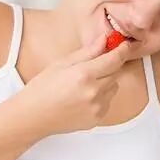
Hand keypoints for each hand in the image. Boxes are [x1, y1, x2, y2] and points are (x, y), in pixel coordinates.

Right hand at [15, 33, 136, 136]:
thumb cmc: (42, 89)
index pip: (113, 60)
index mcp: (83, 75)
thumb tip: (105, 40)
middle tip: (91, 68)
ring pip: (113, 88)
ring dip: (105, 83)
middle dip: (108, 67)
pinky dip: (101, 97)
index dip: (122, 51)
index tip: (125, 45)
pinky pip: (108, 102)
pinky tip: (82, 98)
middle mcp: (93, 92)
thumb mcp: (62, 63)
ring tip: (83, 86)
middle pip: (116, 73)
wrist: (33, 116)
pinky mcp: (97, 118)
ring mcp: (97, 107)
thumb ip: (87, 52)